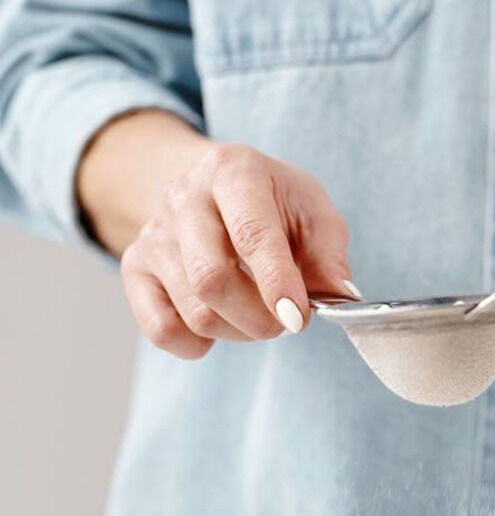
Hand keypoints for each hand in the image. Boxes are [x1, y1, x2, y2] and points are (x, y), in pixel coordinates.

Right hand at [118, 144, 353, 358]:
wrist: (211, 187)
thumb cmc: (273, 203)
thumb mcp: (313, 214)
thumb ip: (328, 257)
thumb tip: (338, 299)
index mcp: (234, 171)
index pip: (251, 234)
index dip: (276, 283)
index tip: (298, 318)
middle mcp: (184, 198)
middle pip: (211, 279)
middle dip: (260, 317)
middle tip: (287, 321)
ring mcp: (153, 233)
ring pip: (194, 311)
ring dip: (239, 331)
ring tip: (259, 315)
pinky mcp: (135, 268)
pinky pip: (161, 329)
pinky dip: (197, 344)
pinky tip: (222, 323)